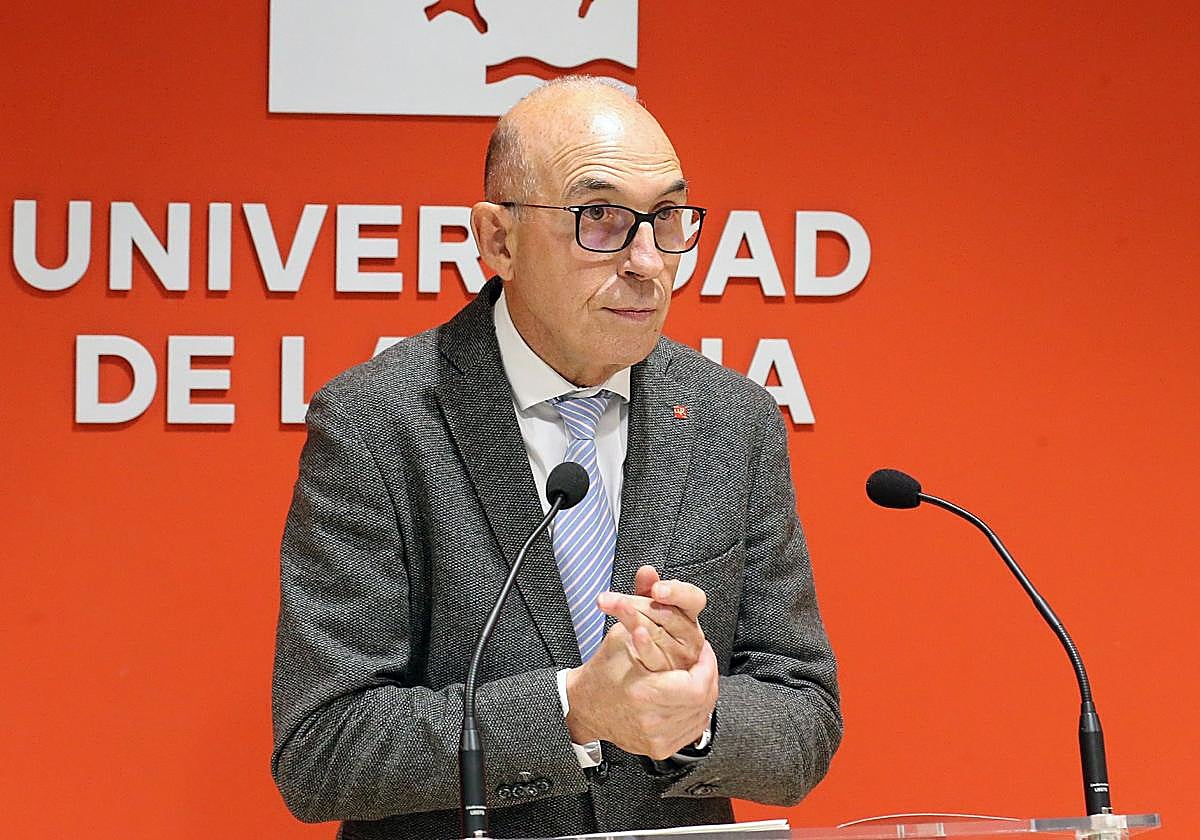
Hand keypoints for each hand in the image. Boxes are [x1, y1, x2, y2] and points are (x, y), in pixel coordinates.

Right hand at [565, 626, 718, 759]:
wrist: (585, 708)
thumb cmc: (602, 675)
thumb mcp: (621, 640)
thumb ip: (649, 624)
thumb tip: (674, 614)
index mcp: (645, 693)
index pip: (697, 686)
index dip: (707, 666)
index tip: (704, 652)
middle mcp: (653, 721)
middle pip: (704, 700)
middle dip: (708, 676)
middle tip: (703, 660)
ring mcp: (658, 739)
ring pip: (702, 715)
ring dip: (704, 693)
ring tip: (696, 675)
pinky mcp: (661, 749)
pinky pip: (693, 729)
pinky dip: (696, 711)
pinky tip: (689, 696)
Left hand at [596, 565, 707, 671]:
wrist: (627, 670)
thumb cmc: (643, 635)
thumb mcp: (645, 608)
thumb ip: (647, 589)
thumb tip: (647, 571)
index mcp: (689, 614)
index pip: (693, 598)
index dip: (677, 592)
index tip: (657, 590)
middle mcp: (690, 636)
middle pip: (667, 614)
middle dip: (636, 603)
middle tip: (612, 598)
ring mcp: (680, 657)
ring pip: (658, 632)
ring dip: (633, 618)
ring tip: (614, 606)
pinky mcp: (666, 674)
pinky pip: (654, 656)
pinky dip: (644, 644)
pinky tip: (635, 634)